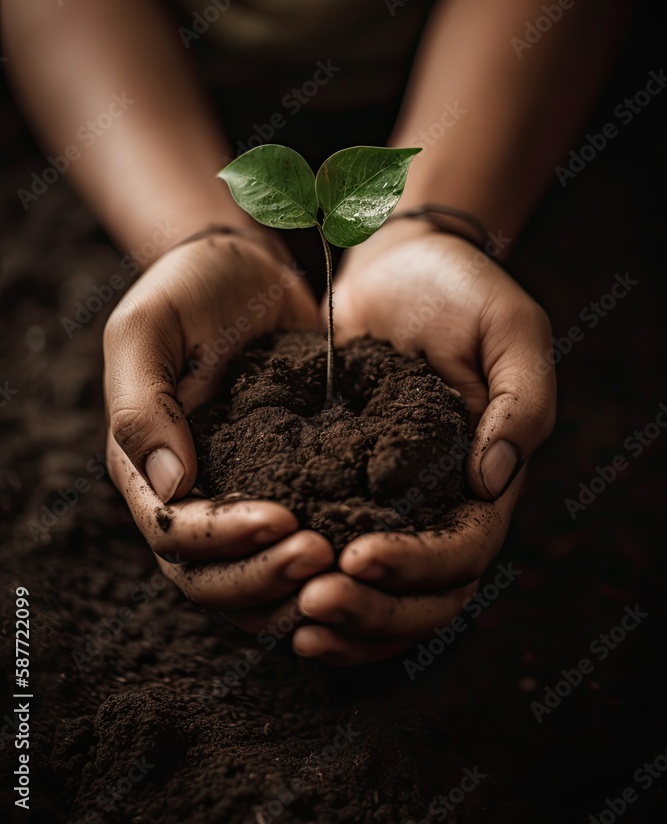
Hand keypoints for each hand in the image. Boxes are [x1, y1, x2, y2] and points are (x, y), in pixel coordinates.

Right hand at [104, 231, 334, 626]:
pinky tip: (364, 555)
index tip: (281, 520)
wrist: (247, 267)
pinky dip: (325, 564)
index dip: (223, 539)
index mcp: (146, 467)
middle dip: (264, 576)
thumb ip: (142, 403)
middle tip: (323, 554)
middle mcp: (190, 496)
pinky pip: (295, 546)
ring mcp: (239, 496)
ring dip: (293, 586)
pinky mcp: (287, 486)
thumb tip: (168, 486)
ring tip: (346, 564)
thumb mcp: (147, 328)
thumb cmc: (189, 289)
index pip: (174, 533)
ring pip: (253, 580)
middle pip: (212, 578)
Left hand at [292, 220, 555, 663]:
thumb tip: (491, 481)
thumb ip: (520, 400)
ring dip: (342, 619)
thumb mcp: (511, 328)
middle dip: (372, 610)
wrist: (398, 263)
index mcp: (487, 475)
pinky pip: (336, 559)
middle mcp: (441, 502)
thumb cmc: (462, 289)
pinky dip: (313, 588)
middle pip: (424, 595)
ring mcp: (392, 503)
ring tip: (290, 617)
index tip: (359, 555)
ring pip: (381, 594)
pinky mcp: (343, 488)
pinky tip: (275, 597)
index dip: (418, 566)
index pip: (465, 551)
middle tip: (313, 603)